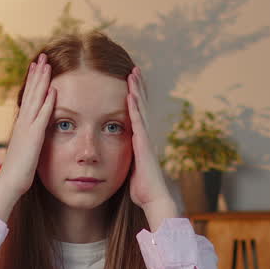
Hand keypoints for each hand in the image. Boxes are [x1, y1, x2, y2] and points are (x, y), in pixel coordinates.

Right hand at [0, 53, 55, 221]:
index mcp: (22, 125)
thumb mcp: (26, 150)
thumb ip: (30, 139)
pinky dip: (48, 103)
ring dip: (42, 81)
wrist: (10, 182)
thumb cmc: (18, 171)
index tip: (38, 67)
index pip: (29, 98)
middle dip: (38, 74)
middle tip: (42, 57)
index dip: (34, 82)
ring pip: (36, 99)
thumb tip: (33, 134)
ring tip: (47, 64)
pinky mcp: (33, 137)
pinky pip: (42, 116)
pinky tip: (53, 90)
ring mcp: (27, 128)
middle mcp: (23, 122)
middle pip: (31, 93)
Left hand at [125, 67, 177, 226]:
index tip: (130, 83)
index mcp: (140, 141)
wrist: (153, 199)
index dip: (135, 98)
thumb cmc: (142, 190)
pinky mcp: (142, 144)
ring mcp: (145, 139)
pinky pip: (137, 121)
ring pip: (140, 109)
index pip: (136, 114)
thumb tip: (116, 158)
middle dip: (137, 87)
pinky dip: (134, 107)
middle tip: (134, 69)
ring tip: (133, 73)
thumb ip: (126, 160)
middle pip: (140, 106)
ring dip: (137, 90)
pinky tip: (130, 94)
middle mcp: (144, 136)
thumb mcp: (130, 170)